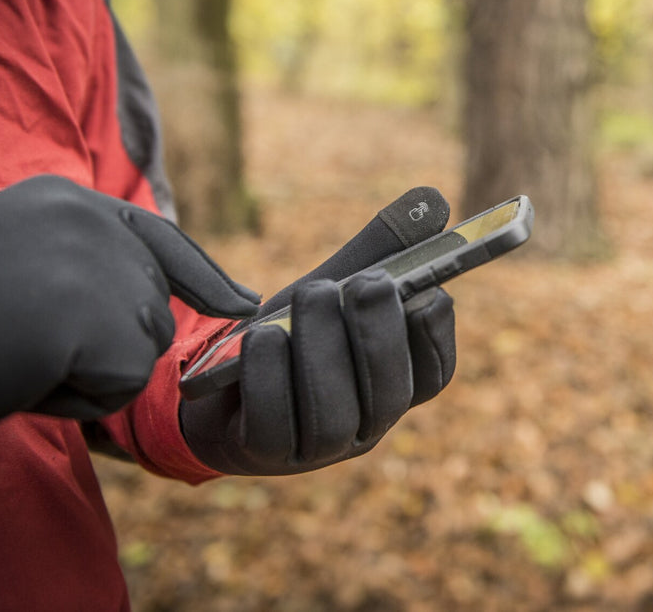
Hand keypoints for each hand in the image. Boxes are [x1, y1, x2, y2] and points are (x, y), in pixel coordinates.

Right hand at [0, 175, 259, 449]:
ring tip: (15, 355)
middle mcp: (90, 217)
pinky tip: (23, 375)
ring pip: (143, 348)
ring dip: (89, 374)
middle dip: (105, 345)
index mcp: (63, 197)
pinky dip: (79, 400)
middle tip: (18, 344)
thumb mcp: (13, 267)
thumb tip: (156, 303)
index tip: (243, 303)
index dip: (203, 277)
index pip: (157, 236)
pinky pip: (124, 385)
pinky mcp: (103, 315)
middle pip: (153, 304)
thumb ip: (83, 269)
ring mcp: (101, 262)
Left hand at [180, 191, 457, 475]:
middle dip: (380, 335)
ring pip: (334, 415)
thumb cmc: (293, 332)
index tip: (430, 292)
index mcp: (392, 387)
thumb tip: (435, 199)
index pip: (434, 375)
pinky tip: (262, 335)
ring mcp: (314, 448)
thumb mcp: (335, 287)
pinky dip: (270, 374)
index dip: (436, 337)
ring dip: (324, 349)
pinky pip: (272, 421)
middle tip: (367, 283)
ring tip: (312, 294)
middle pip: (390, 396)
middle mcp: (363, 427)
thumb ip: (382, 250)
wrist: (217, 379)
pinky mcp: (261, 452)